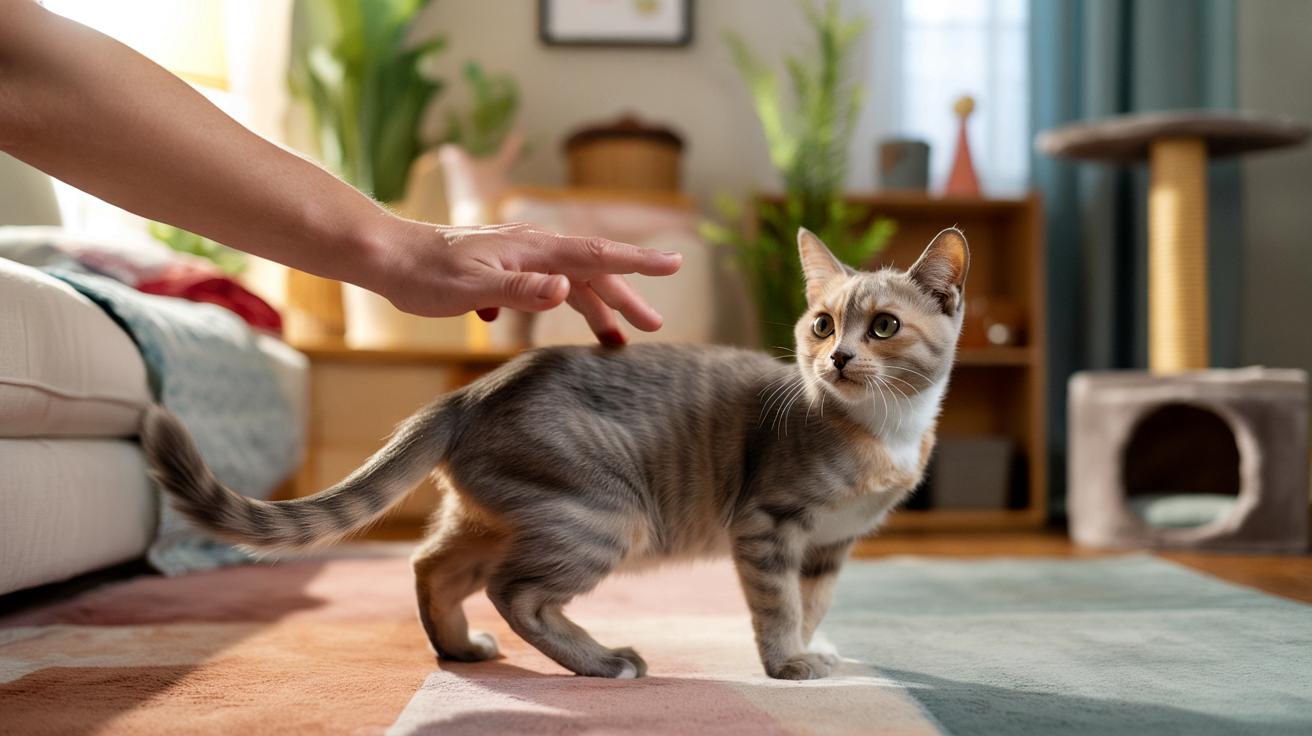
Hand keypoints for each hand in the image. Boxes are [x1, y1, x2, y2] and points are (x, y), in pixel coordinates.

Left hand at [366, 220, 682, 345]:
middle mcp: (532, 248)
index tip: (675, 265)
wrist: (386, 257)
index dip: (638, 263)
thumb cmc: (424, 274)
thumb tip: (565, 290)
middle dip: (626, 297)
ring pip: (570, 282)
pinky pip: (547, 286)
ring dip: (596, 307)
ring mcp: (519, 257)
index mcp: (533, 249)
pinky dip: (564, 303)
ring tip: (617, 340)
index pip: (597, 256)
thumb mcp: (470, 287)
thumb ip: (518, 289)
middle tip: (654, 328)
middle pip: (591, 271)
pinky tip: (558, 317)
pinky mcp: (504, 269)